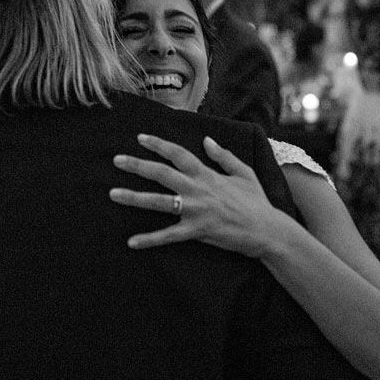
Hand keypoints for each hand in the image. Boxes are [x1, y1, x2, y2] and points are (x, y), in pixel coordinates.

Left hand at [108, 134, 281, 255]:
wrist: (267, 230)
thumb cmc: (256, 202)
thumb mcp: (243, 172)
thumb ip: (223, 156)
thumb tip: (206, 140)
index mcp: (207, 174)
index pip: (178, 154)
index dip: (158, 144)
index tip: (140, 137)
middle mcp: (197, 189)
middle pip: (161, 174)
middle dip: (137, 165)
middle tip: (117, 159)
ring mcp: (195, 210)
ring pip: (158, 202)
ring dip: (134, 198)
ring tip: (113, 194)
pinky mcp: (196, 231)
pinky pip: (168, 235)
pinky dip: (149, 239)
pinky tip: (131, 242)